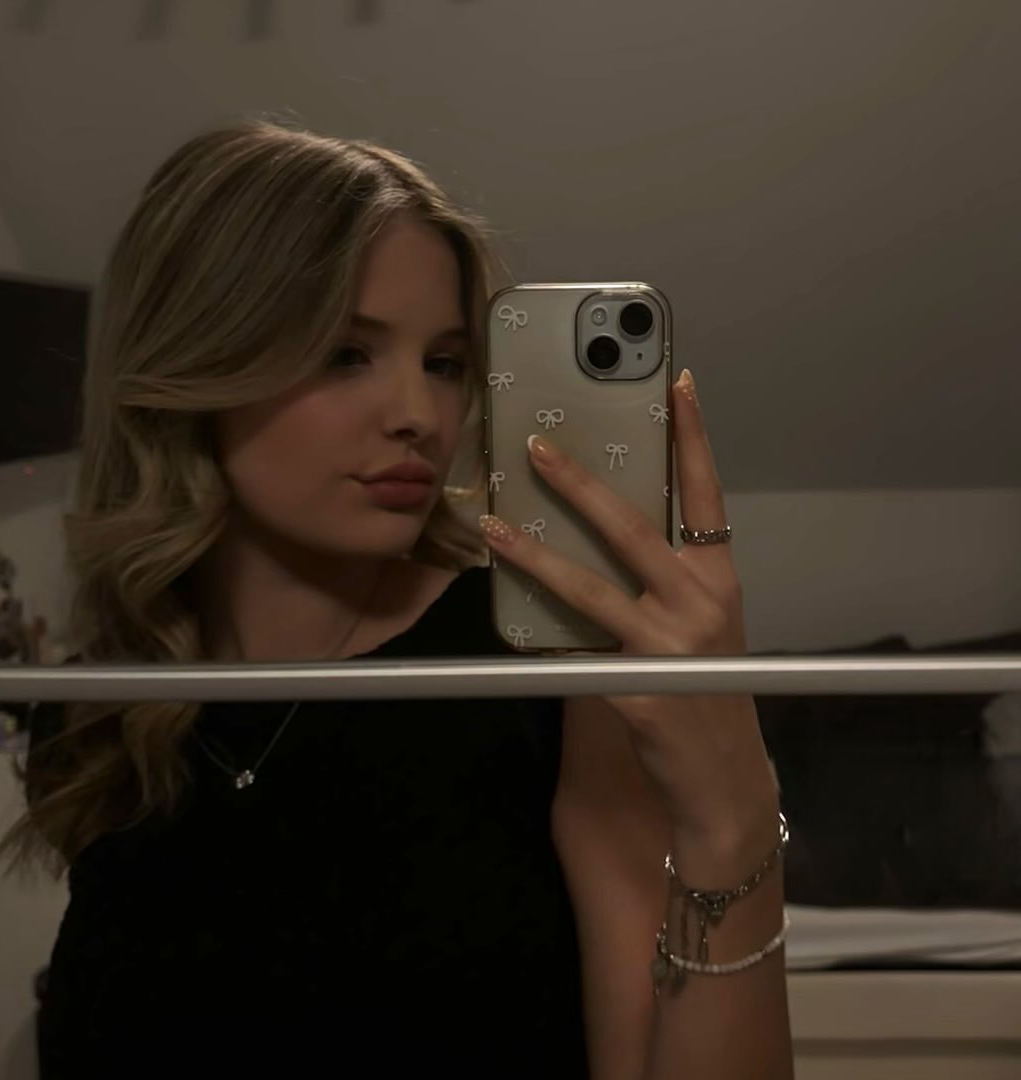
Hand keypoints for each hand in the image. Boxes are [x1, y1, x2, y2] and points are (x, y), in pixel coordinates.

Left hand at [479, 369, 778, 864]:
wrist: (722, 774)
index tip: (677, 382)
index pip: (705, 493)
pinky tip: (511, 612)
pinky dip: (542, 629)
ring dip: (536, 554)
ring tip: (497, 526)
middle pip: (631, 528)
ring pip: (589, 586)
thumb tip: (599, 533)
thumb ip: (663, 579)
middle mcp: (698, 602)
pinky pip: (574, 647)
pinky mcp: (635, 687)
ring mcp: (667, 646)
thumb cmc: (705, 689)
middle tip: (536, 447)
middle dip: (580, 484)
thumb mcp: (699, 624)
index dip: (692, 437)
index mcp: (717, 578)